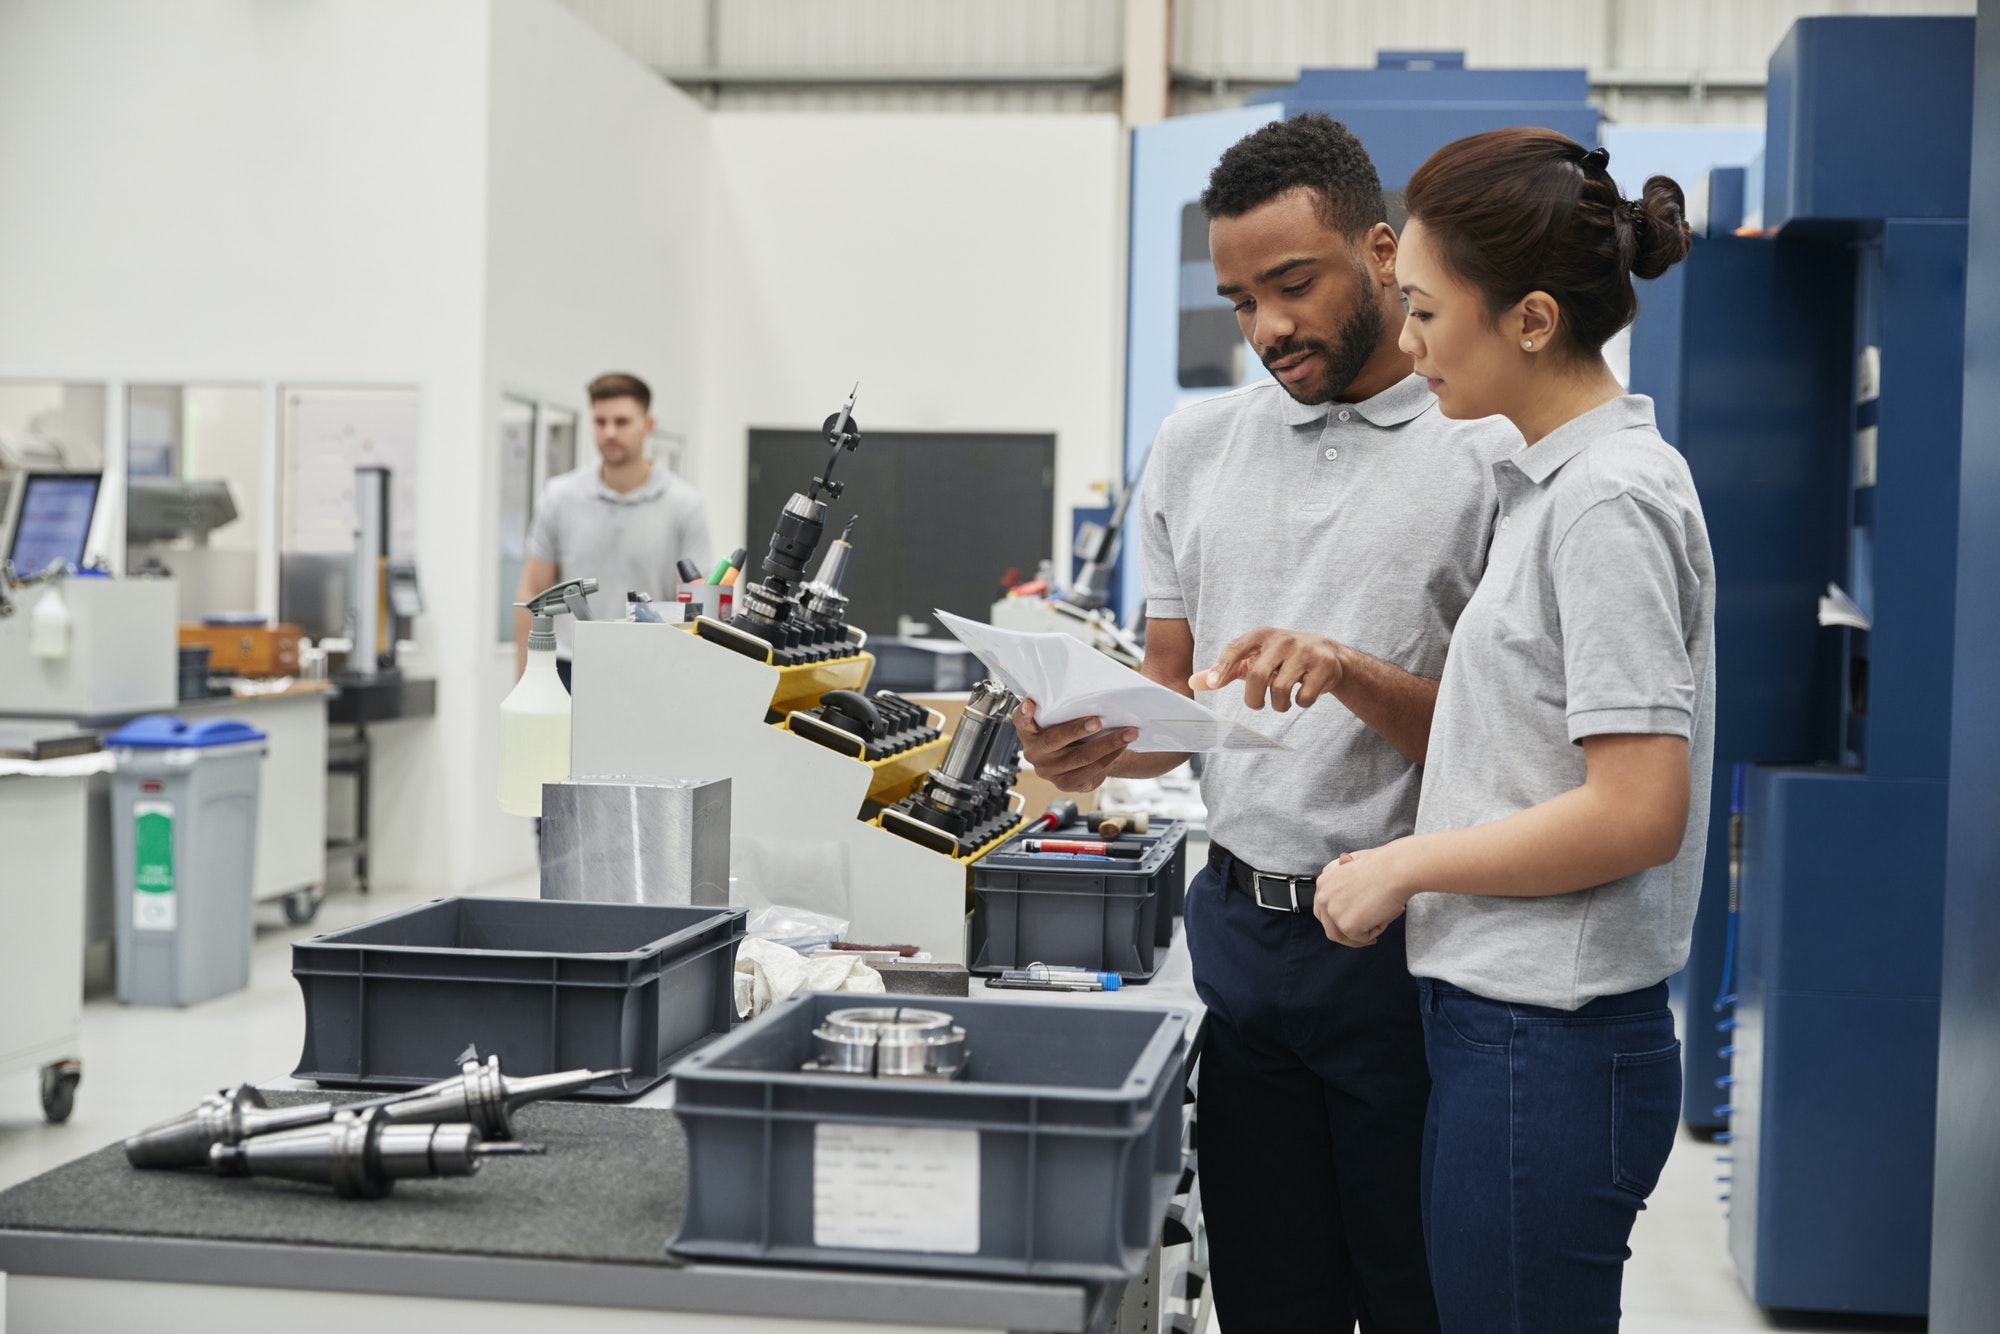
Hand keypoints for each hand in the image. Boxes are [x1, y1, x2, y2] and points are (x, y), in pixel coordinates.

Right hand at [1012, 699, 1139, 792]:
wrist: (1083, 755)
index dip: (1024, 713)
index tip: (1030, 704)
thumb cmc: (1069, 729)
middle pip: (1055, 740)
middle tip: (1098, 721)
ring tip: (1128, 733)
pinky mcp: (1066, 784)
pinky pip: (1091, 772)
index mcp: (1028, 732)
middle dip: (1078, 730)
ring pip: (1080, 758)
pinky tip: (1122, 747)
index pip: (1021, 720)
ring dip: (1107, 745)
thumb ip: (1062, 708)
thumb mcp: (1062, 717)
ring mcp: (1050, 772)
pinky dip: (1110, 758)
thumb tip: (1084, 691)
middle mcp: (1035, 753)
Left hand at [1190, 627, 1347, 711]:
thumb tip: (1193, 682)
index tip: (1214, 684)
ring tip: (1282, 701)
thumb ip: (1225, 670)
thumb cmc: (1281, 659)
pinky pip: (1304, 697)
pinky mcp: (1324, 665)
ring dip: (1279, 705)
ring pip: (1281, 690)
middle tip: (1256, 705)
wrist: (1328, 654)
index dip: (1222, 666)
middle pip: (1257, 676)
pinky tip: (1302, 695)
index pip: (1236, 647)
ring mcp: (1306, 651)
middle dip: (1253, 699)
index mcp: (1261, 635)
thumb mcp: (1254, 659)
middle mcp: (1283, 639)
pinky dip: (1301, 703)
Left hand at [1314, 843, 1415, 947]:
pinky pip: (1361, 938)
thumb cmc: (1385, 865)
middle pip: (1330, 927)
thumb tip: (1349, 903)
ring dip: (1363, 934)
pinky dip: (1376, 930)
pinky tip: (1385, 915)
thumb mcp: (1357, 868)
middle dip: (1351, 933)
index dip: (1342, 919)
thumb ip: (1347, 885)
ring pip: (1344, 936)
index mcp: (1323, 882)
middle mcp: (1323, 896)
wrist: (1396, 869)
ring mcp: (1332, 911)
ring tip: (1383, 919)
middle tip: (1371, 934)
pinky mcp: (1346, 925)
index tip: (1359, 921)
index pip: (1324, 911)